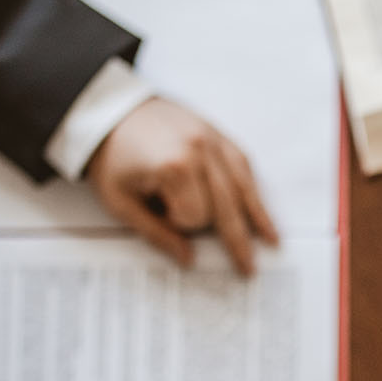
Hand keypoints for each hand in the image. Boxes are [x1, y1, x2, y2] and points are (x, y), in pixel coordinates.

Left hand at [88, 99, 278, 273]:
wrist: (110, 110)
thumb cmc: (111, 156)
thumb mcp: (120, 201)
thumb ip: (155, 233)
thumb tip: (188, 259)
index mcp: (173, 166)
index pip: (195, 216)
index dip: (178, 224)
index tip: (160, 212)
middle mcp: (200, 150)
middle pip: (225, 206)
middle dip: (235, 240)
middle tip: (248, 270)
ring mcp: (213, 139)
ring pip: (243, 188)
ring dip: (257, 219)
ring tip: (271, 244)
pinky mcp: (219, 134)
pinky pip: (245, 167)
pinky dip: (255, 193)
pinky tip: (264, 215)